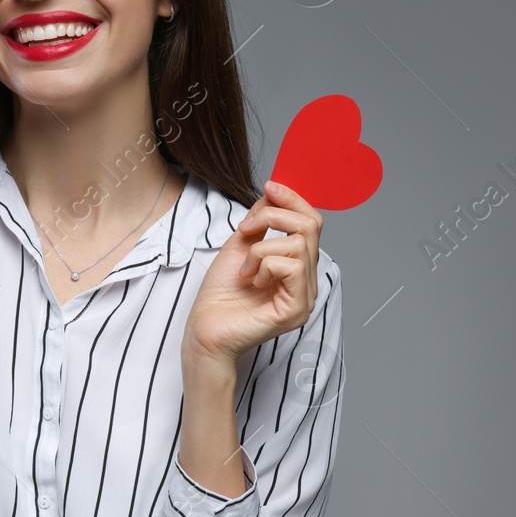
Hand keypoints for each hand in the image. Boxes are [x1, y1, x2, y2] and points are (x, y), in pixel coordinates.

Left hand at [183, 180, 323, 365]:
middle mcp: (307, 281)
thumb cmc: (219, 295)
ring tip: (245, 268)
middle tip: (246, 229)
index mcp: (297, 265)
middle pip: (311, 226)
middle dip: (274, 216)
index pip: (311, 222)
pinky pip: (292, 267)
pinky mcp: (296, 310)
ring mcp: (305, 297)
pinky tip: (252, 280)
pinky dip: (265, 264)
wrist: (203, 330)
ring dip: (261, 248)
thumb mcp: (240, 244)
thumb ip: (261, 219)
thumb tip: (274, 191)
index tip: (269, 186)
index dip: (293, 199)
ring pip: (299, 244)